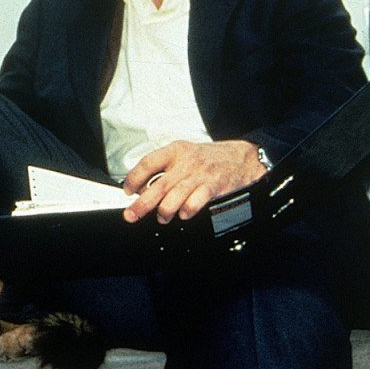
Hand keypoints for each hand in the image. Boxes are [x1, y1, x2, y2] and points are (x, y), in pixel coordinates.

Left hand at [121, 140, 266, 223]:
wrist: (242, 158)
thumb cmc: (209, 158)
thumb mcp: (184, 153)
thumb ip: (164, 167)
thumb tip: (141, 186)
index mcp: (175, 151)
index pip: (147, 164)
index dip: (133, 178)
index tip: (128, 190)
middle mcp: (185, 162)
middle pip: (157, 186)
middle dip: (141, 204)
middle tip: (131, 215)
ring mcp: (199, 175)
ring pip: (174, 197)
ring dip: (163, 211)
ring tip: (161, 217)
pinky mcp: (213, 187)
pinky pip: (194, 202)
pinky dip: (186, 211)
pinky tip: (183, 214)